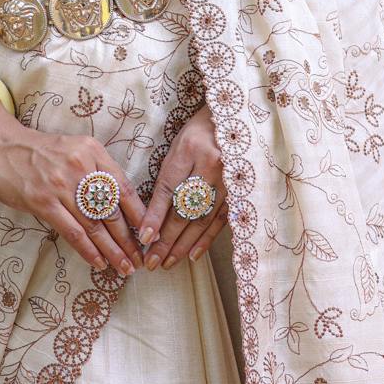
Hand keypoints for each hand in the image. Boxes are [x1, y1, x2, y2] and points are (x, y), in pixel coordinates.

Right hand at [0, 85, 146, 276]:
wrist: (2, 147)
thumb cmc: (41, 152)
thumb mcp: (75, 149)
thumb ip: (96, 170)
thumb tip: (119, 204)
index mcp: (93, 151)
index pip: (123, 187)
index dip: (139, 214)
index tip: (150, 234)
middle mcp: (80, 167)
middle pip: (112, 210)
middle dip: (129, 238)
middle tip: (140, 258)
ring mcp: (61, 185)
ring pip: (94, 224)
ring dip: (112, 250)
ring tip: (125, 266)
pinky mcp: (44, 202)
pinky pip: (72, 231)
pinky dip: (87, 250)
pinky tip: (98, 262)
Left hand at [136, 104, 228, 270]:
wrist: (235, 120)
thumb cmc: (199, 132)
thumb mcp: (179, 145)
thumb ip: (168, 176)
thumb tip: (152, 215)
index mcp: (190, 149)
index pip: (168, 188)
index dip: (155, 216)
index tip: (143, 239)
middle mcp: (212, 165)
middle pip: (185, 210)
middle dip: (166, 239)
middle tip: (151, 261)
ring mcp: (229, 180)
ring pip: (202, 220)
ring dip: (183, 245)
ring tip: (166, 263)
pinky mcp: (240, 191)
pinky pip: (220, 220)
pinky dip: (205, 240)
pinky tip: (192, 255)